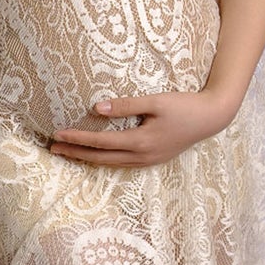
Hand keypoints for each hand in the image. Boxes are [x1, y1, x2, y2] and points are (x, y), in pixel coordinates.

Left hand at [49, 88, 237, 166]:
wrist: (212, 118)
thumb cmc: (184, 106)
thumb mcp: (155, 101)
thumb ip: (126, 105)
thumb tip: (97, 109)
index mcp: (141, 142)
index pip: (100, 142)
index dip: (77, 139)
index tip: (57, 135)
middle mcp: (142, 156)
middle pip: (101, 158)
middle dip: (76, 153)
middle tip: (53, 149)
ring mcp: (148, 161)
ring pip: (110, 163)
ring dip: (88, 158)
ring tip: (68, 153)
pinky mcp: (153, 159)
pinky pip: (121, 163)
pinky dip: (104, 160)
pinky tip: (95, 156)